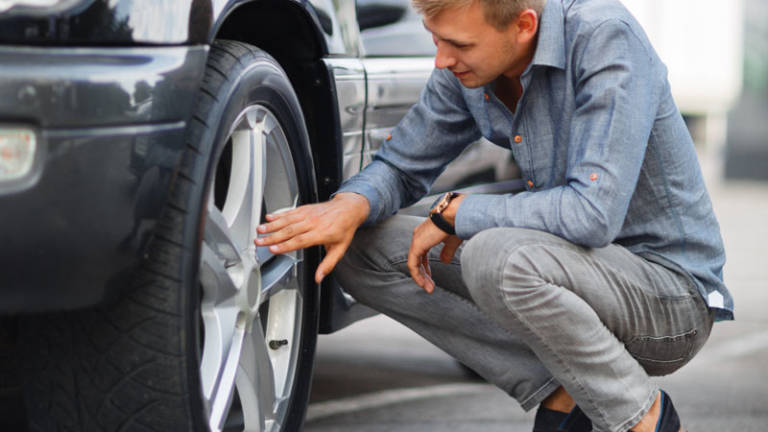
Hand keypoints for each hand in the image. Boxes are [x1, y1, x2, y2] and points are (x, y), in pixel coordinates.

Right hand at [255, 193, 369, 283]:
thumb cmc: (344, 228)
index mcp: (321, 233)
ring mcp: (308, 214)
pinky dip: (278, 214)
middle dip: (272, 237)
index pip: (300, 241)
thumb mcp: (340, 249)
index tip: (273, 249)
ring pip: (287, 220)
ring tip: (260, 230)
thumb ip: (328, 264)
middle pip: (289, 231)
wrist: (349, 208)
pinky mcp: (305, 208)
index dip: (285, 246)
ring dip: (272, 225)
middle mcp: (313, 223)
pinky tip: (269, 218)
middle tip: (259, 241)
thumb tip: (319, 277)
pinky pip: (290, 212)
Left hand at [407, 219, 462, 293]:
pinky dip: (417, 275)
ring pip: (414, 264)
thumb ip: (447, 251)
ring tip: (428, 288)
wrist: (455, 215)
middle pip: (417, 260)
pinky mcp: (417, 245)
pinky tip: (423, 284)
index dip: (425, 268)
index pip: (421, 254)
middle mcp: (418, 236)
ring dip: (420, 278)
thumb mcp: (452, 241)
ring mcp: (416, 240)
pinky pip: (413, 264)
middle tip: (429, 287)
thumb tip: (444, 261)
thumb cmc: (456, 224)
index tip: (430, 278)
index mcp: (425, 234)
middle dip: (423, 275)